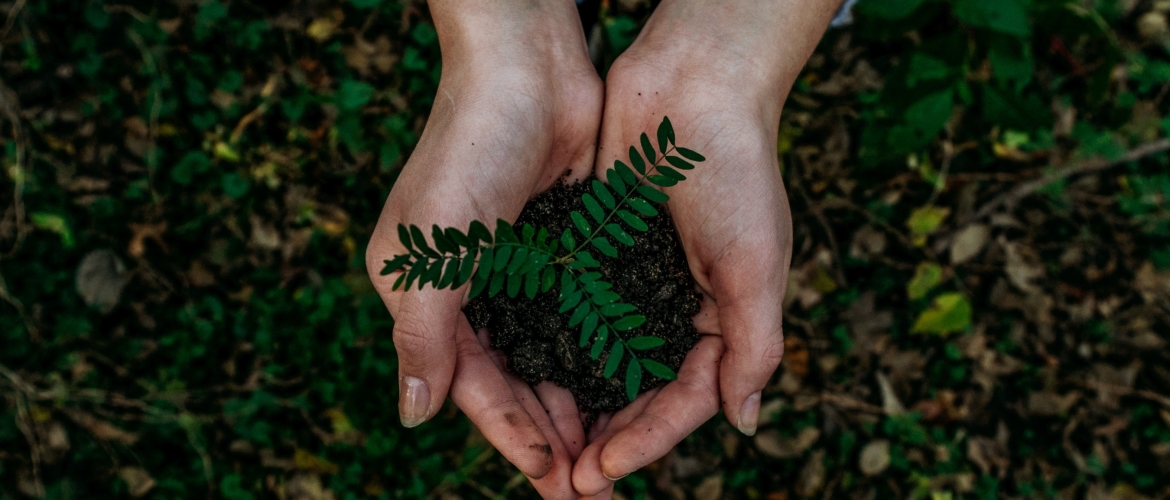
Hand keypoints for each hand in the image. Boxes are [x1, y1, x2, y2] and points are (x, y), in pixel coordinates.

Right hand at [364, 2, 602, 496]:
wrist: (527, 68)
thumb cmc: (467, 151)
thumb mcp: (430, 251)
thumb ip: (421, 336)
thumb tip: (412, 415)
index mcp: (423, 293)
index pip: (468, 382)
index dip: (508, 431)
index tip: (551, 474)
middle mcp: (468, 288)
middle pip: (510, 380)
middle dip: (546, 434)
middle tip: (587, 487)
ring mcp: (517, 269)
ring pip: (547, 356)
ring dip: (575, 404)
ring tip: (609, 454)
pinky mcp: (560, 248)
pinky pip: (578, 316)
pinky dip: (595, 354)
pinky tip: (624, 387)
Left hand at [572, 0, 839, 492]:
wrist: (692, 87)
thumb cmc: (736, 173)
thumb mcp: (757, 266)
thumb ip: (753, 346)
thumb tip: (744, 422)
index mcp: (721, 320)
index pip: (683, 401)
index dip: (646, 440)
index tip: (603, 470)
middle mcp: (674, 310)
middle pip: (637, 394)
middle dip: (606, 439)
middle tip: (565, 481)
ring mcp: (632, 284)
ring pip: (599, 363)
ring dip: (575, 406)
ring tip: (541, 447)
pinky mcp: (595, 254)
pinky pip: (571, 313)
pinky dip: (553, 348)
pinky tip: (524, 376)